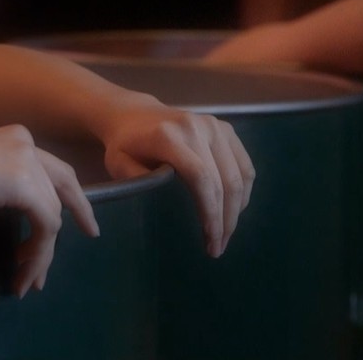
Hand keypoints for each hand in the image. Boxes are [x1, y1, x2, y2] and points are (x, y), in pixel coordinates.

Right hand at [0, 125, 99, 296]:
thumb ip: (1, 185)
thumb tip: (25, 220)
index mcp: (15, 137)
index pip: (55, 170)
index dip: (73, 199)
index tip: (83, 224)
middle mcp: (26, 143)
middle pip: (65, 188)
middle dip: (76, 219)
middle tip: (84, 241)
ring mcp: (26, 161)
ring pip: (53, 215)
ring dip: (42, 253)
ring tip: (23, 281)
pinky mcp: (22, 184)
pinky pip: (45, 226)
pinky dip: (38, 253)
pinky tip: (20, 270)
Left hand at [98, 105, 253, 257]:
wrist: (134, 115)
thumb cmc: (124, 145)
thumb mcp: (118, 164)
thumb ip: (138, 180)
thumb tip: (167, 200)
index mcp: (169, 136)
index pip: (201, 178)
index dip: (210, 212)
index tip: (210, 241)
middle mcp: (197, 128)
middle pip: (225, 180)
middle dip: (225, 219)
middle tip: (218, 247)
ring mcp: (215, 126)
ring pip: (240, 175)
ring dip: (237, 210)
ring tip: (225, 235)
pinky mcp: (225, 129)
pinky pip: (244, 165)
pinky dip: (243, 192)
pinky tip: (233, 211)